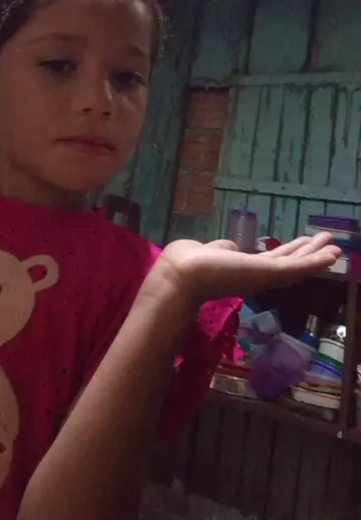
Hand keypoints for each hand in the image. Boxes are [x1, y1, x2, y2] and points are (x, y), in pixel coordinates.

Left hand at [143, 232, 339, 321]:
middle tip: (330, 246)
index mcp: (243, 269)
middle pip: (290, 263)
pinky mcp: (270, 274)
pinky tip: (333, 254)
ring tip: (336, 247)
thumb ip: (223, 249)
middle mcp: (257, 275)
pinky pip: (299, 267)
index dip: (290, 252)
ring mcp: (265, 276)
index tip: (304, 244)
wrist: (183, 276)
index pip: (272, 260)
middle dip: (309, 253)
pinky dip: (317, 260)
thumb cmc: (190, 262)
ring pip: (298, 265)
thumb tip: (230, 247)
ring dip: (318, 255)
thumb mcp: (211, 250)